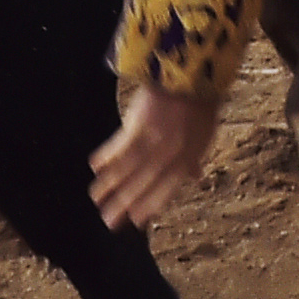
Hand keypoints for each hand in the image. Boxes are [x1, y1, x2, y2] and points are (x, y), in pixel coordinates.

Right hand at [89, 84, 222, 228]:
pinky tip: (94, 168)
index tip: (135, 221)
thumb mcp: (204, 135)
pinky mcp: (140, 123)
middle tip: (108, 221)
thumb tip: (196, 177)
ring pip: (128, 169)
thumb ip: (194, 158)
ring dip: (110, 185)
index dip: (149, 206)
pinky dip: (107, 157)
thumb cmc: (199, 105)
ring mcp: (154, 141)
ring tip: (95, 198)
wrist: (192, 76)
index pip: (165, 190)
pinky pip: (120, 145)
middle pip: (142, 185)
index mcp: (186, 159)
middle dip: (124, 204)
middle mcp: (169, 155)